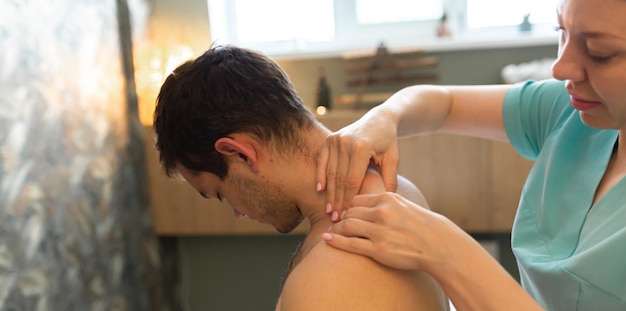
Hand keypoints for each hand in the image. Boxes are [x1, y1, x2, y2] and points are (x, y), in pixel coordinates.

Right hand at [315, 110, 399, 219]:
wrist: (379, 119)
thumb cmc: (388, 142)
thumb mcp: (393, 159)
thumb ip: (389, 180)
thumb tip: (384, 202)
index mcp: (361, 148)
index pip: (352, 181)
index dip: (349, 200)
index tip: (347, 216)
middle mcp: (346, 142)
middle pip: (339, 179)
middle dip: (337, 201)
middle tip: (336, 219)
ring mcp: (336, 140)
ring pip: (330, 172)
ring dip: (329, 193)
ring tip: (330, 210)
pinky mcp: (329, 139)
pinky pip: (322, 161)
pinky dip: (320, 175)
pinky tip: (320, 190)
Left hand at [322, 192, 454, 271]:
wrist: (437, 244)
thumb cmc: (420, 224)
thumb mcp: (403, 204)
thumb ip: (384, 202)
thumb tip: (363, 201)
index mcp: (387, 199)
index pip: (357, 199)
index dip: (348, 206)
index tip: (343, 212)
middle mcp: (382, 213)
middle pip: (350, 211)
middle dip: (340, 218)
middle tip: (333, 222)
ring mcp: (379, 231)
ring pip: (347, 225)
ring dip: (335, 229)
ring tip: (330, 231)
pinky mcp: (378, 249)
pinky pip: (350, 244)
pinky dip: (336, 241)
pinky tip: (327, 239)